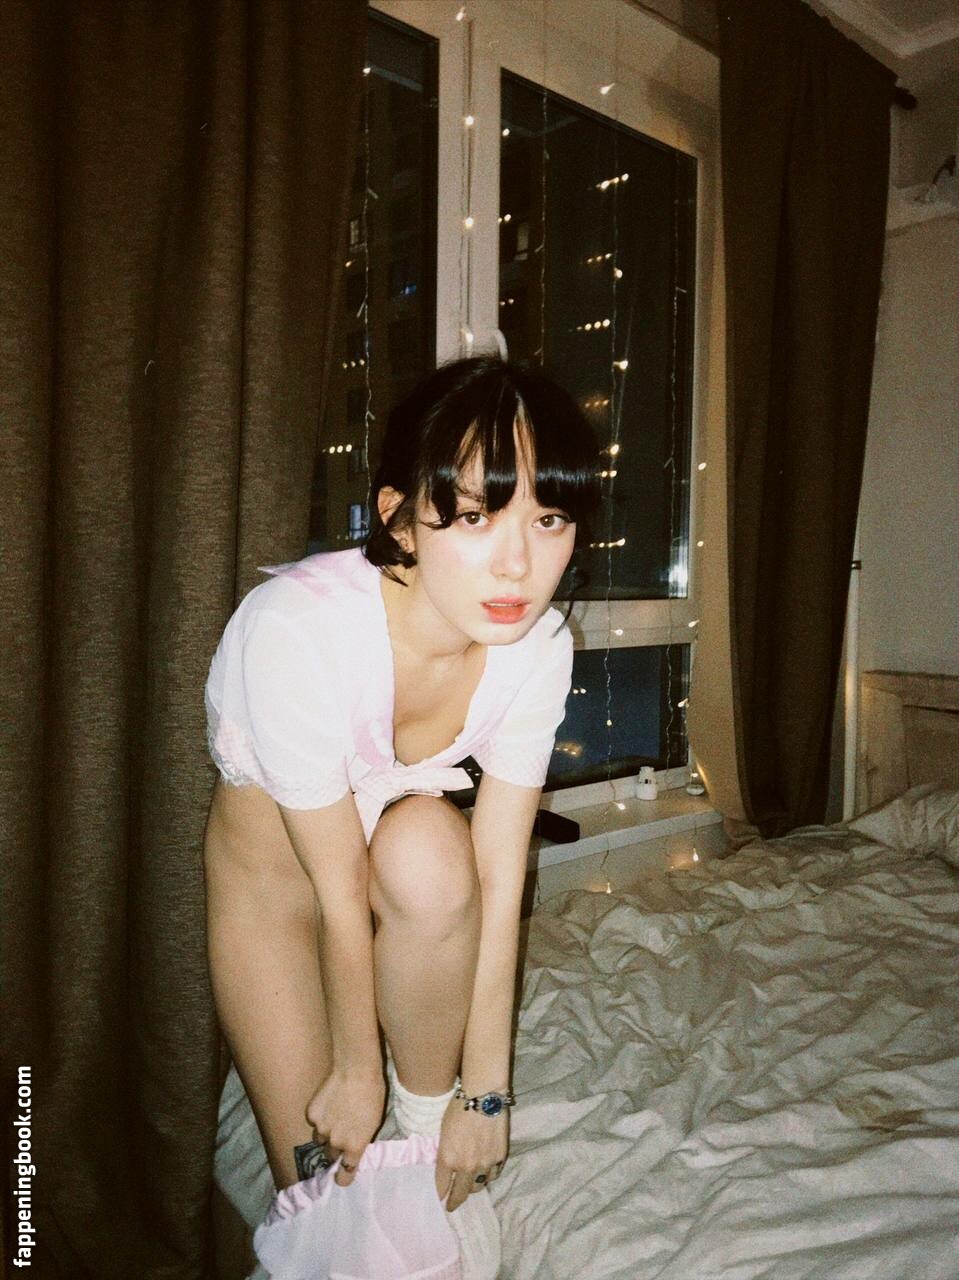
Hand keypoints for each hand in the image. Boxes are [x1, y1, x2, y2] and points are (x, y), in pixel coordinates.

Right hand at [305, 1068, 384, 1187]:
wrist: (355, 1071)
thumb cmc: (373, 1094)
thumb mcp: (375, 1121)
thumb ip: (362, 1138)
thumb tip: (355, 1147)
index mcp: (355, 1146)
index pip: (345, 1174)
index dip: (343, 1178)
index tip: (341, 1179)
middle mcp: (336, 1142)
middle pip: (331, 1154)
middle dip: (335, 1147)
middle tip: (341, 1132)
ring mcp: (321, 1128)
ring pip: (320, 1138)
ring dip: (326, 1132)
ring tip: (334, 1115)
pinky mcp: (311, 1114)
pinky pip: (313, 1121)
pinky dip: (319, 1116)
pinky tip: (327, 1103)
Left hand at [435, 1097, 508, 1212]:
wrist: (484, 1095)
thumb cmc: (458, 1107)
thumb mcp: (443, 1131)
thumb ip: (445, 1153)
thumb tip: (446, 1167)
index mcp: (448, 1159)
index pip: (442, 1188)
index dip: (441, 1196)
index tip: (441, 1201)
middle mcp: (466, 1166)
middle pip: (461, 1194)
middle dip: (455, 1201)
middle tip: (452, 1206)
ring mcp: (485, 1164)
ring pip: (478, 1186)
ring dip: (472, 1186)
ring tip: (470, 1184)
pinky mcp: (499, 1157)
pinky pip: (493, 1174)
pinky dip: (488, 1174)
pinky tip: (485, 1170)